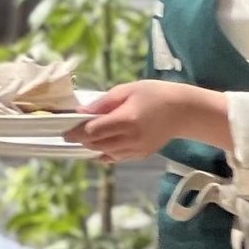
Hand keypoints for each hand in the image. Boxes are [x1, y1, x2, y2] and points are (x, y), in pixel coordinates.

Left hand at [66, 82, 225, 163]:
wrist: (183, 111)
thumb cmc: (155, 94)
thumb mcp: (127, 90)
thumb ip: (103, 103)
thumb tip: (81, 112)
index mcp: (126, 119)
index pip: (93, 131)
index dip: (75, 132)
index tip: (65, 130)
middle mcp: (130, 138)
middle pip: (95, 144)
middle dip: (81, 140)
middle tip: (71, 133)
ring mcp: (136, 149)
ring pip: (104, 153)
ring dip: (92, 146)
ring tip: (86, 137)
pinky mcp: (141, 154)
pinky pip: (117, 157)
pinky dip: (105, 152)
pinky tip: (101, 145)